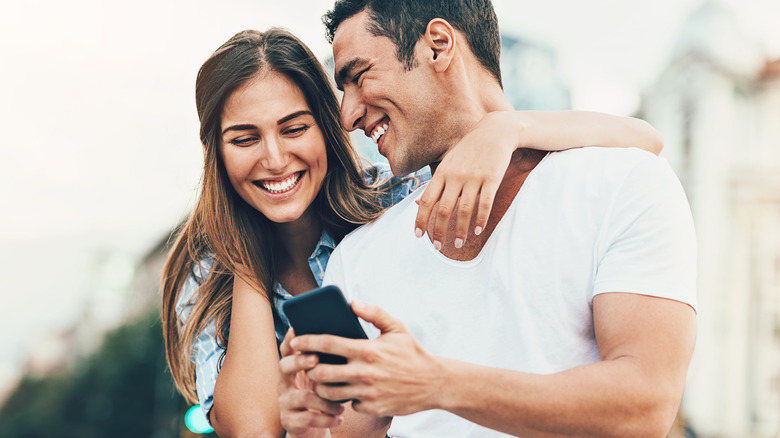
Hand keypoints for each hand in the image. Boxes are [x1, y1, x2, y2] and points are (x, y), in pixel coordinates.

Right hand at [278, 329, 342, 437]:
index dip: (289, 340)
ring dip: (326, 400)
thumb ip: (328, 362)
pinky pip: (307, 418)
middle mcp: (284, 384)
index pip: (286, 350)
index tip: (296, 330)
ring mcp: (285, 402)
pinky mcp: (289, 421)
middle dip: (299, 361)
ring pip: (302, 396)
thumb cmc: (322, 397)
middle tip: (316, 360)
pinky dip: (327, 418)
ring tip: (342, 405)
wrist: (314, 430)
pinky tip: (340, 417)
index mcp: (293, 369)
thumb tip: (346, 340)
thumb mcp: (323, 379)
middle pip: (283, 366)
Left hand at [291, 301, 444, 416]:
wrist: (433, 383)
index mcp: (366, 350)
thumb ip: (374, 312)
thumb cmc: (411, 353)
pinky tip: (349, 390)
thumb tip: (351, 302)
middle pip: (320, 372)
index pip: (327, 344)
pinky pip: (348, 403)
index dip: (306, 341)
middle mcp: (364, 372)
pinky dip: (346, 397)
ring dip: (321, 386)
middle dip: (309, 368)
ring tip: (323, 379)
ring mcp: (367, 392)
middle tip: (309, 364)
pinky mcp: (371, 407)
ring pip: (329, 392)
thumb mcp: (396, 327)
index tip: (294, 341)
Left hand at [414, 111, 518, 249]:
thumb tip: (418, 203)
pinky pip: (485, 203)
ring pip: (464, 210)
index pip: (427, 200)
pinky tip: (477, 230)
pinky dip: (480, 219)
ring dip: (460, 230)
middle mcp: (455, 176)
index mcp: (442, 173)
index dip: (421, 219)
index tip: (418, 236)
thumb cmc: (469, 150)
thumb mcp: (448, 163)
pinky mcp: (491, 178)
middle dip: (439, 231)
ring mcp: (474, 177)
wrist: (495, 131)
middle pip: (443, 209)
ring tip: (459, 244)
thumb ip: (435, 184)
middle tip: (438, 247)